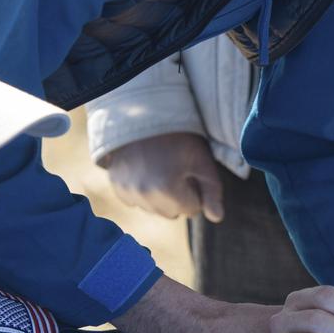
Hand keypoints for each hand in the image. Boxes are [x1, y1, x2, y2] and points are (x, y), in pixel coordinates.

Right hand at [103, 132, 224, 220]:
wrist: (144, 114)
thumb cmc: (179, 137)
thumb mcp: (202, 161)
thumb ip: (212, 192)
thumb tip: (216, 218)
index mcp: (168, 189)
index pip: (193, 209)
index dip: (196, 190)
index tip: (190, 170)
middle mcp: (145, 195)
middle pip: (173, 213)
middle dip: (179, 196)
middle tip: (176, 168)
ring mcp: (128, 191)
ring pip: (154, 209)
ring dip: (161, 196)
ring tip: (161, 168)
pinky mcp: (117, 186)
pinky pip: (136, 201)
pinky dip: (142, 192)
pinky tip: (146, 171)